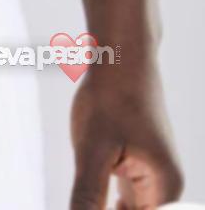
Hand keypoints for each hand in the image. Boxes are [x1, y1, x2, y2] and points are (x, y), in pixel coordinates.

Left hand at [69, 61, 182, 208]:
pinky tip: (89, 203)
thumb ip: (87, 196)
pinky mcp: (136, 169)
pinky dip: (106, 207)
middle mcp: (165, 189)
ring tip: (87, 194)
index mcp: (164, 190)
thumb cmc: (110, 96)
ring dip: (105, 209)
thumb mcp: (92, 149)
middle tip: (85, 193)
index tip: (90, 207)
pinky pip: (124, 202)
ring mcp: (152, 180)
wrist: (120, 55)